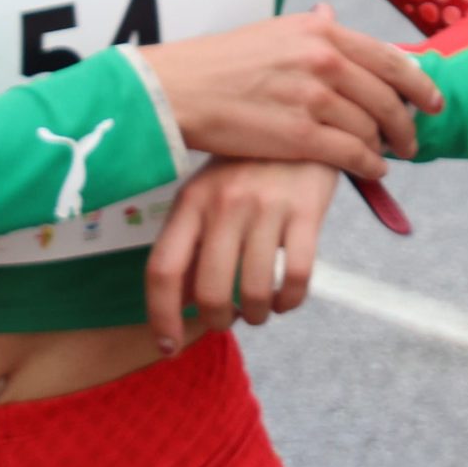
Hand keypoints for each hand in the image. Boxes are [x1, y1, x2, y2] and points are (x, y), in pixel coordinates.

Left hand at [146, 160, 339, 351]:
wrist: (299, 119)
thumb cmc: (245, 168)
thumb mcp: (207, 194)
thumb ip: (189, 244)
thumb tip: (175, 303)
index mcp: (189, 201)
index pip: (162, 269)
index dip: (161, 316)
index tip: (167, 346)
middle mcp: (223, 204)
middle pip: (209, 290)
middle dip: (217, 320)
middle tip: (228, 319)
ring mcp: (265, 207)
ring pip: (255, 291)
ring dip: (257, 314)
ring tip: (259, 310)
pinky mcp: (306, 211)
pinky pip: (298, 277)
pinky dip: (290, 301)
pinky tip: (286, 298)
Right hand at [148, 2, 442, 180]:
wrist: (179, 89)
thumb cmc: (220, 62)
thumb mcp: (272, 31)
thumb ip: (312, 30)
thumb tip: (333, 15)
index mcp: (320, 31)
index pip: (390, 58)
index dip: (420, 84)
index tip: (433, 101)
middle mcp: (323, 60)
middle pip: (388, 98)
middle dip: (408, 124)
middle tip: (412, 139)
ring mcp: (313, 98)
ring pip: (372, 129)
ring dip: (385, 147)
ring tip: (386, 156)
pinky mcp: (300, 136)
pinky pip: (352, 155)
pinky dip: (369, 166)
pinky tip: (372, 171)